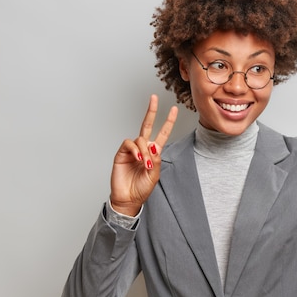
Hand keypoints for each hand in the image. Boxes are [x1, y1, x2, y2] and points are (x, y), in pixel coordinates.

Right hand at [110, 94, 177, 215]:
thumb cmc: (142, 188)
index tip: (174, 109)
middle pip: (147, 125)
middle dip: (152, 111)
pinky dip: (134, 149)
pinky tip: (138, 158)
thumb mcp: (154, 175)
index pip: (162, 134)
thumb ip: (156, 160)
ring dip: (144, 149)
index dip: (168, 122)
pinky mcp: (121, 153)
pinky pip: (129, 144)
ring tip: (145, 163)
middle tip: (154, 97)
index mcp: (154, 153)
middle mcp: (143, 148)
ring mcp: (132, 150)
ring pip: (140, 139)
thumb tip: (153, 145)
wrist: (128, 198)